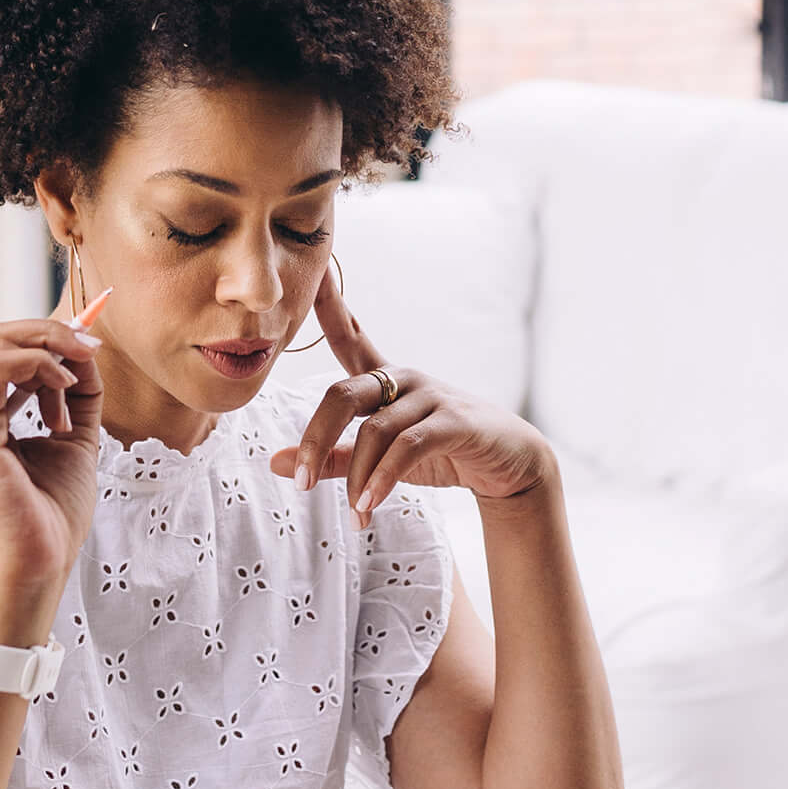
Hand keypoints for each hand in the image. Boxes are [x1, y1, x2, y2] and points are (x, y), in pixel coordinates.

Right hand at [0, 315, 104, 627]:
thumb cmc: (50, 514)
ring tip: (77, 370)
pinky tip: (64, 386)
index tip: (87, 353)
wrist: (38, 563)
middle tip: (87, 347)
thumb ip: (76, 395)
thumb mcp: (72, 439)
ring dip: (44, 343)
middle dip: (44, 331)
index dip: (42, 340)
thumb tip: (85, 353)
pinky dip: (37, 363)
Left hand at [268, 265, 552, 523]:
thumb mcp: (379, 460)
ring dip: (356, 476)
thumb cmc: (443, 455)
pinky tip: (370, 504)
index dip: (329, 306)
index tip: (311, 275)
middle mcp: (404, 379)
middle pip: (342, 393)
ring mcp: (431, 397)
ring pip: (374, 431)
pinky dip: (383, 479)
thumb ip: (333, 459)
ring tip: (353, 513)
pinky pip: (407, 447)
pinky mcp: (454, 422)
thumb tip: (277, 464)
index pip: (349, 337)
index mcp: (384, 379)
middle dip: (314, 438)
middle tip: (299, 480)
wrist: (510, 467)